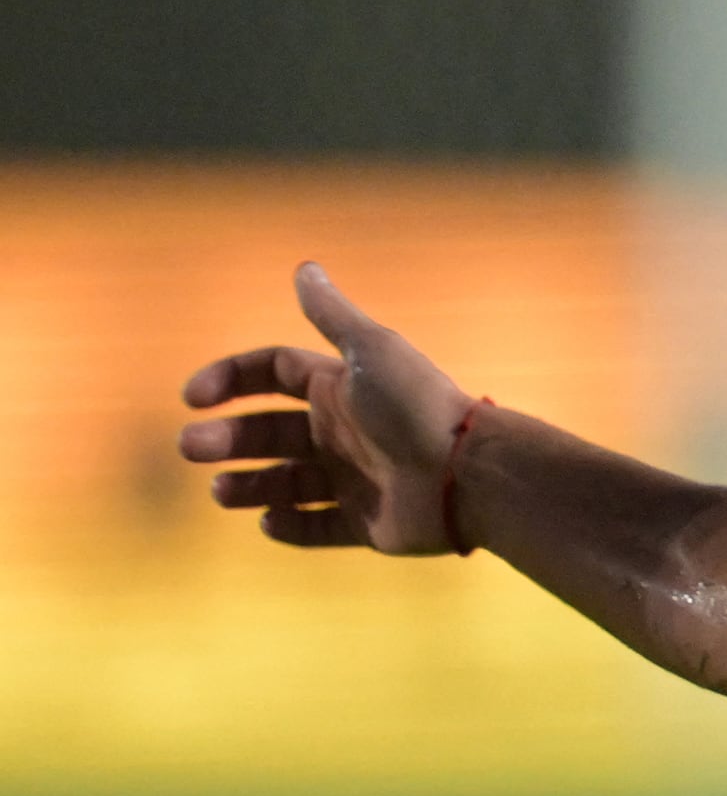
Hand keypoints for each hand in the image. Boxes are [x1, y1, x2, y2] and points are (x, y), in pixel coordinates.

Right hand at [179, 263, 475, 553]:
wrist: (468, 472)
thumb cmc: (416, 405)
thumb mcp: (371, 351)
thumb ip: (333, 315)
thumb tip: (304, 267)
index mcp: (339, 387)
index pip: (271, 373)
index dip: (229, 379)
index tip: (194, 396)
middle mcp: (342, 431)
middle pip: (268, 431)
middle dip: (225, 439)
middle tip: (190, 448)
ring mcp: (353, 479)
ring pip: (285, 484)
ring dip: (248, 486)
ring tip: (221, 492)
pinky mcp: (366, 523)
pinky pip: (317, 528)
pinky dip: (289, 527)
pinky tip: (269, 521)